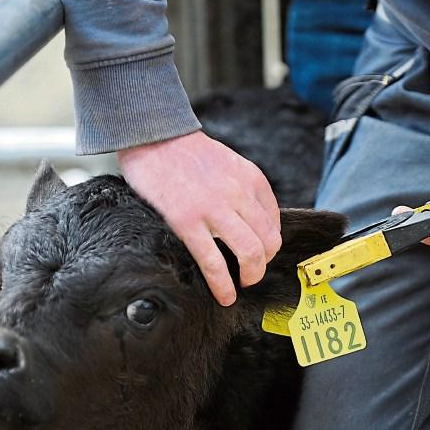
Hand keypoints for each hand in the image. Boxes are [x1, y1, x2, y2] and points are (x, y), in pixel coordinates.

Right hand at [118, 131, 280, 305]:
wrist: (154, 135)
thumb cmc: (186, 151)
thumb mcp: (229, 163)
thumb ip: (243, 189)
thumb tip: (251, 222)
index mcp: (251, 178)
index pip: (275, 222)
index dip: (269, 245)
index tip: (259, 254)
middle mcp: (239, 193)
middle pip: (268, 241)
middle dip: (263, 264)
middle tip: (252, 273)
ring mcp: (214, 208)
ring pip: (250, 253)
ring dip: (250, 276)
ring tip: (241, 285)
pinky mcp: (188, 221)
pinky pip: (213, 262)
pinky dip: (223, 284)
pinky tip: (225, 295)